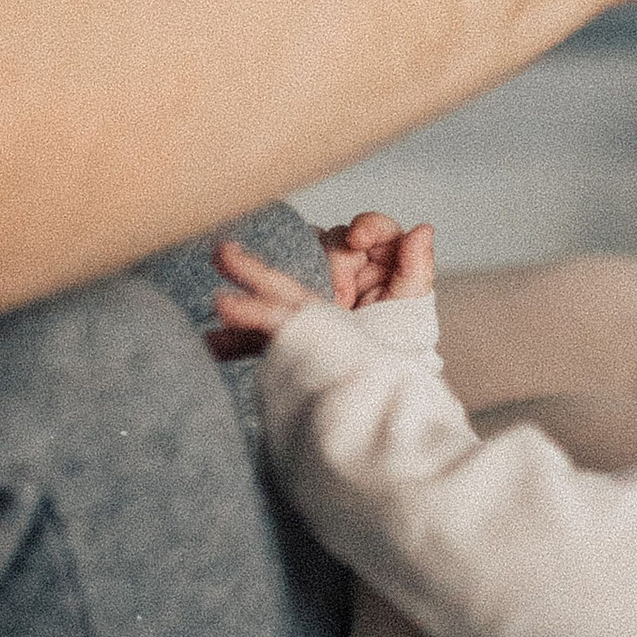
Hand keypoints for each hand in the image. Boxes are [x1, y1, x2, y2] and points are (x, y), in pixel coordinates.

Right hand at [208, 213, 434, 355]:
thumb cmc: (399, 356)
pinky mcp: (295, 335)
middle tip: (253, 265)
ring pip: (280, 289)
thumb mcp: (411, 314)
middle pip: (319, 257)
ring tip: (221, 279)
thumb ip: (414, 272)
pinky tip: (215, 342)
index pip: (374, 235)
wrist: (384, 407)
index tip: (358, 238)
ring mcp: (315, 307)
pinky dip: (240, 337)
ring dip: (248, 282)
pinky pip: (263, 330)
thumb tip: (422, 230)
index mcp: (380, 270)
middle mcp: (344, 281)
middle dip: (300, 263)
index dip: (368, 228)